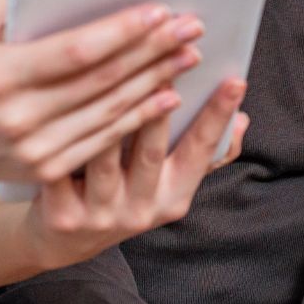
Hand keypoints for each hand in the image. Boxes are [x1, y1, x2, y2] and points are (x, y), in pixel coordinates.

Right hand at [0, 0, 205, 183]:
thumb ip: (21, 0)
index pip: (75, 50)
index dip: (122, 31)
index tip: (159, 10)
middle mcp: (19, 116)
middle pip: (103, 80)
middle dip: (153, 50)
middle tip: (192, 26)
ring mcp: (34, 149)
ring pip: (110, 112)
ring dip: (157, 81)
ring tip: (189, 54)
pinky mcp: (46, 170)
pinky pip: (104, 141)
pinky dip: (140, 119)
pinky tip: (168, 95)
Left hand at [22, 78, 249, 270]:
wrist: (63, 240)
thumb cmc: (122, 192)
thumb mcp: (167, 182)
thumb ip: (202, 151)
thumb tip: (242, 119)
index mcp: (173, 198)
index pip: (202, 152)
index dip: (218, 116)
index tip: (236, 80)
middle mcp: (142, 211)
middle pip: (151, 151)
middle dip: (160, 105)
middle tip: (168, 63)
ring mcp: (102, 216)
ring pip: (106, 157)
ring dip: (110, 115)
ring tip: (116, 72)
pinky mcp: (63, 216)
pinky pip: (62, 168)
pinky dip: (63, 136)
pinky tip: (65, 100)